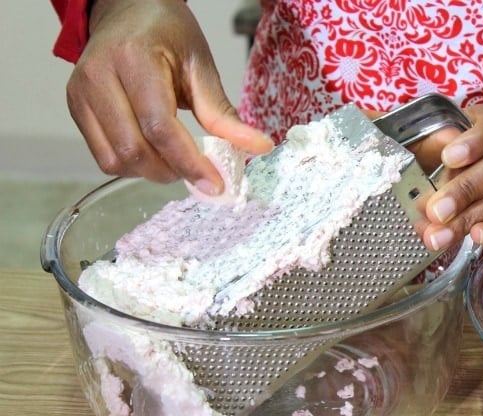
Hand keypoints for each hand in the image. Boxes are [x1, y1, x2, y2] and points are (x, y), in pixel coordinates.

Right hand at [66, 0, 272, 193]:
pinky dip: (132, 165)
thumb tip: (258, 147)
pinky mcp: (75, 108)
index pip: (159, 127)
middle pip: (135, 149)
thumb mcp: (201, 67)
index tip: (215, 183)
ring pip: (115, 159)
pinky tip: (152, 152)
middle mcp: (99, 76)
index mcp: (134, 59)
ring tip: (175, 159)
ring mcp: (81, 93)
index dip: (188, 163)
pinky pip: (103, 156)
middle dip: (172, 171)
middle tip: (198, 171)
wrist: (129, 10)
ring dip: (150, 172)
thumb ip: (224, 114)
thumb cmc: (167, 33)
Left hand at [411, 103, 482, 249]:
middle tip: (436, 210)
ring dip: (472, 217)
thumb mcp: (444, 138)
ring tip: (441, 233)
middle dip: (466, 189)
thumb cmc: (463, 152)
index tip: (448, 158)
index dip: (474, 143)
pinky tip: (475, 236)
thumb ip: (435, 142)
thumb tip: (439, 143)